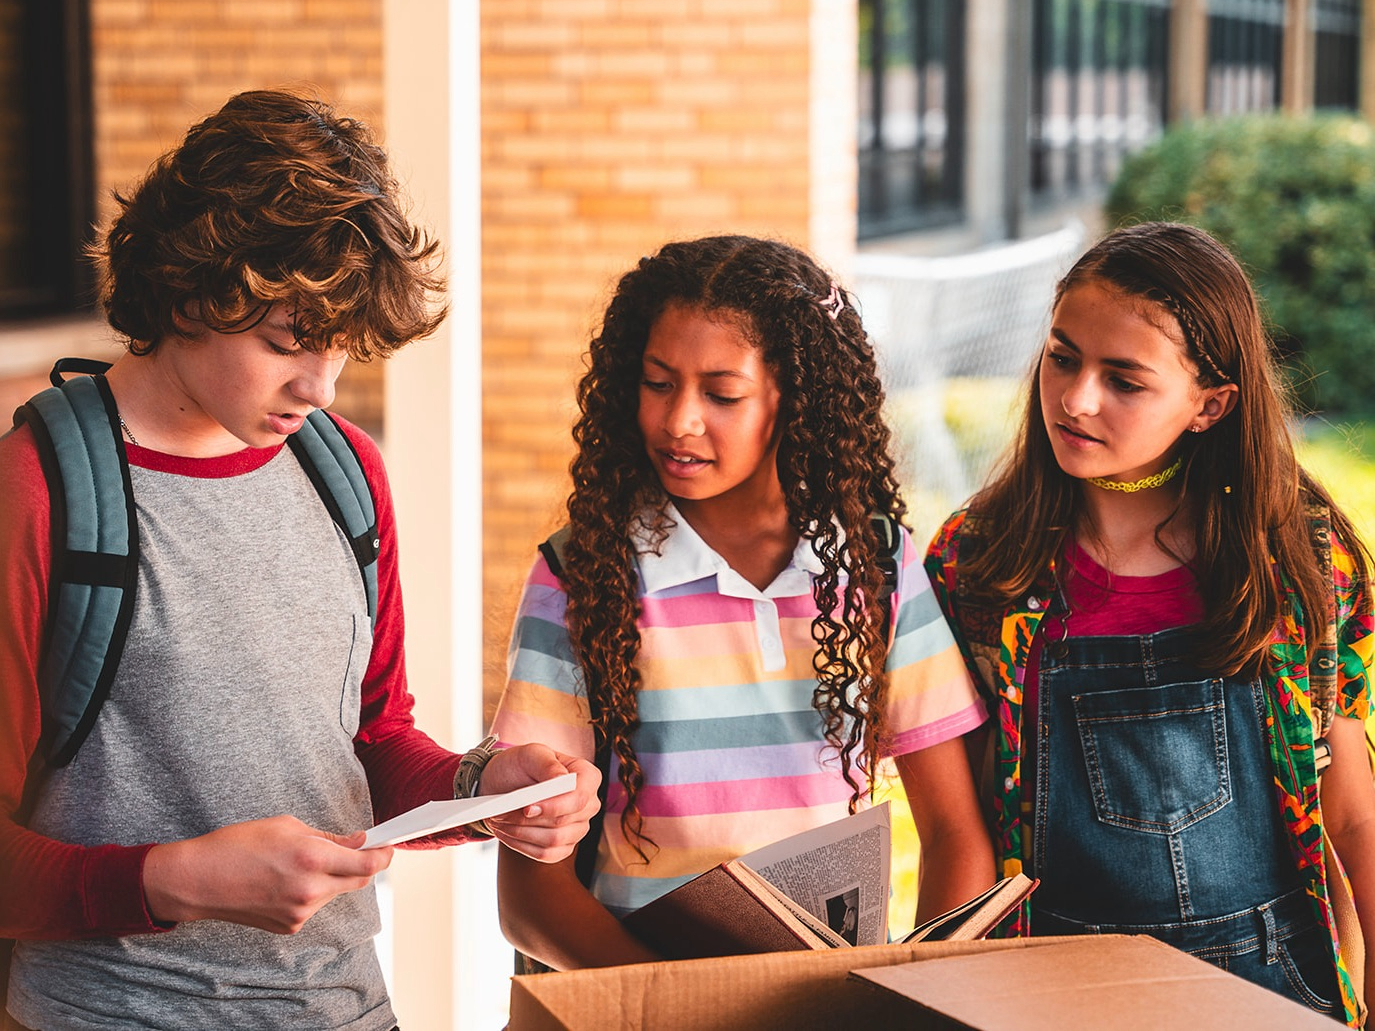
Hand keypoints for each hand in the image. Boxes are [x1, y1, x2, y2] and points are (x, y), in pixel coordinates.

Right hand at [143, 815, 394, 933]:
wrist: (199, 880)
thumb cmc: (238, 845)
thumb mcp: (288, 826)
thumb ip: (329, 839)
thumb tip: (359, 843)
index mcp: (312, 859)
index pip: (368, 864)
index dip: (385, 855)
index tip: (389, 846)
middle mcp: (311, 890)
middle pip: (359, 881)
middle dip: (363, 864)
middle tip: (356, 849)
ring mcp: (301, 912)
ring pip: (336, 892)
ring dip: (333, 877)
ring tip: (302, 862)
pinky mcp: (290, 926)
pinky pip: (315, 905)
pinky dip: (313, 891)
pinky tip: (287, 881)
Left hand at [478, 743, 601, 862]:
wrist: (505, 783)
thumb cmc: (520, 765)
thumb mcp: (531, 754)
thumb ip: (548, 765)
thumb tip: (562, 780)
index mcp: (588, 777)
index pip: (579, 798)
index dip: (554, 806)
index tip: (526, 807)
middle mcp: (589, 804)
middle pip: (563, 822)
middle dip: (528, 819)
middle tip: (500, 811)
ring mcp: (578, 828)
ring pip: (553, 840)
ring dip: (521, 832)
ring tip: (500, 820)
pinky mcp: (564, 846)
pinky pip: (547, 855)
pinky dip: (522, 845)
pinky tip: (508, 832)